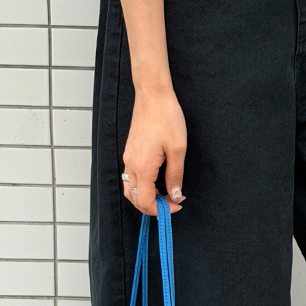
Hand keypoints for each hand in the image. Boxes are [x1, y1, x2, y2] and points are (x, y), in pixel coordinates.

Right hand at [121, 88, 186, 216]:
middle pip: (135, 199)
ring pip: (130, 190)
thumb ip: (175, 176)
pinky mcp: (129, 153)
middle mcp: (131, 165)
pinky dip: (141, 188)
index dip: (161, 210)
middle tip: (172, 204)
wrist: (153, 95)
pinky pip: (131, 178)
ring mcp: (128, 158)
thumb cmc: (166, 117)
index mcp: (143, 166)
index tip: (176, 206)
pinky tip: (156, 184)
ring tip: (164, 197)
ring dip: (145, 198)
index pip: (146, 201)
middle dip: (152, 207)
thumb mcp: (178, 149)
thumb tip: (175, 195)